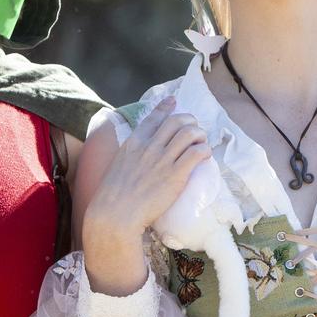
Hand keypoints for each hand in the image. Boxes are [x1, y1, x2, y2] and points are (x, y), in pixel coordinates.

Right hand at [80, 97, 212, 293]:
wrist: (115, 215)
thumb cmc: (111, 198)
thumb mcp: (116, 167)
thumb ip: (129, 158)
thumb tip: (137, 159)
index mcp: (133, 143)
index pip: (152, 118)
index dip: (165, 107)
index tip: (173, 101)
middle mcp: (149, 147)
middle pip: (176, 121)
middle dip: (189, 121)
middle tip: (194, 128)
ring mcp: (163, 160)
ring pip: (189, 133)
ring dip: (200, 134)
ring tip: (202, 142)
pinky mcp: (176, 175)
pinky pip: (197, 153)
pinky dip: (204, 150)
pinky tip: (205, 156)